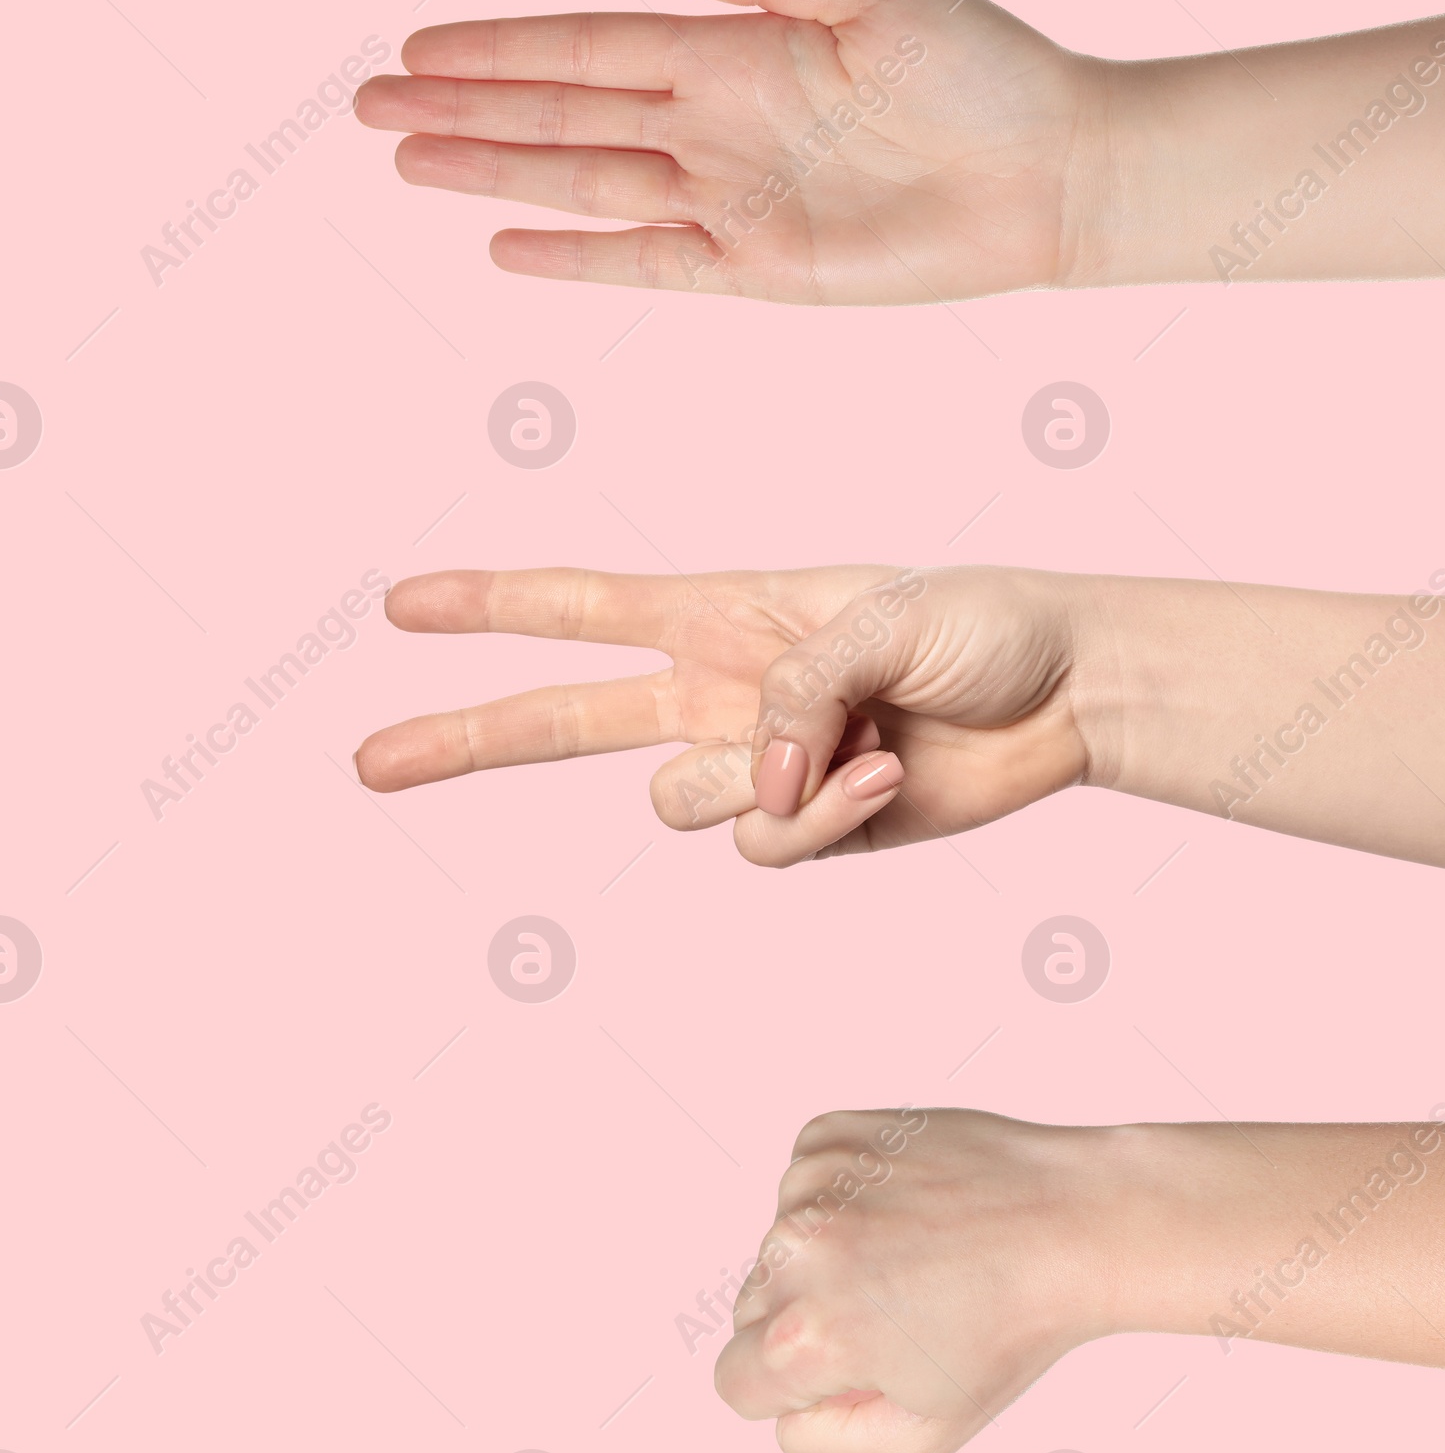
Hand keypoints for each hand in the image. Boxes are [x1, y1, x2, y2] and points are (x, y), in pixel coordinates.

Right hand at [352, 0, 1112, 301]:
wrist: (1050, 173)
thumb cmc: (982, 68)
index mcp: (733, 48)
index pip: (587, 43)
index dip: (499, 45)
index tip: (416, 46)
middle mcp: (713, 124)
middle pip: (560, 112)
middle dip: (463, 107)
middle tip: (365, 107)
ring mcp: (728, 200)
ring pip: (582, 183)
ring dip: (492, 171)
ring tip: (406, 164)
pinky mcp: (757, 271)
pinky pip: (647, 262)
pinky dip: (577, 255)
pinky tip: (506, 242)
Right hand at [353, 564, 1097, 867]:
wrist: (1067, 694)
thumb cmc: (982, 620)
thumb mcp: (884, 616)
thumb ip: (795, 691)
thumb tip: (751, 782)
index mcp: (725, 615)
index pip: (583, 608)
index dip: (491, 605)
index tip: (403, 607)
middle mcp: (723, 692)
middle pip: (567, 722)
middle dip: (467, 737)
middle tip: (368, 761)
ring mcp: (762, 764)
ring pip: (681, 807)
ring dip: (767, 783)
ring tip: (867, 738)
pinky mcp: (810, 827)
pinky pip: (767, 847)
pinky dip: (823, 820)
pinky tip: (887, 778)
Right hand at [715, 1108, 1118, 1452]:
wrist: (1070, 1220)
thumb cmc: (1010, 1329)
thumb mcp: (925, 1435)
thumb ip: (827, 1438)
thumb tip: (784, 1408)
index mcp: (811, 1334)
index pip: (736, 1381)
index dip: (792, 1389)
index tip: (853, 1368)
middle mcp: (797, 1250)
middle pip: (752, 1310)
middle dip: (806, 1319)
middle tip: (897, 1312)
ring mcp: (812, 1181)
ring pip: (779, 1243)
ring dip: (826, 1254)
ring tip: (913, 1255)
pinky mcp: (831, 1134)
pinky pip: (803, 1182)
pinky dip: (840, 1196)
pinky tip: (905, 1208)